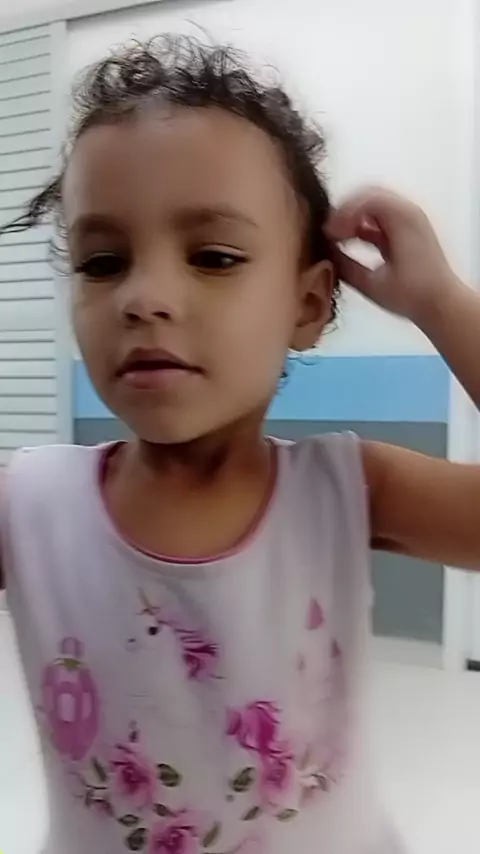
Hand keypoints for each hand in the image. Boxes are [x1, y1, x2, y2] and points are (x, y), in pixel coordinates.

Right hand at [325, 188, 457, 323]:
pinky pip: (381, 216)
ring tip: (337, 237)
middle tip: (329, 233)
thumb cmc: (411, 295)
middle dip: (345, 211)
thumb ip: (345, 266)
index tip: (328, 235)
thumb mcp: (372, 284)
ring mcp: (410, 218)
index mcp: (402, 219)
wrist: (443, 304)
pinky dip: (363, 224)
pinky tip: (350, 241)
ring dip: (353, 216)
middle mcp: (408, 212)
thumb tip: (325, 252)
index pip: (365, 200)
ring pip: (374, 203)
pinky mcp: (408, 229)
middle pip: (369, 194)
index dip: (342, 214)